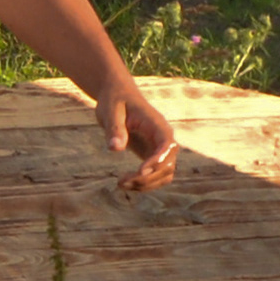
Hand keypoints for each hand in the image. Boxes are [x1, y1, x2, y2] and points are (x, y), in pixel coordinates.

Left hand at [97, 75, 178, 190]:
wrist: (117, 96)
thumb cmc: (114, 101)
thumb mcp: (110, 111)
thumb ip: (114, 128)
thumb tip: (115, 148)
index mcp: (157, 124)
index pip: (168, 144)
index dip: (159, 160)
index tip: (140, 171)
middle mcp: (163, 137)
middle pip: (169, 165)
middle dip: (148, 178)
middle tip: (121, 182)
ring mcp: (160, 148)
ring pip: (165, 174)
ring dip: (147, 184)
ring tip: (121, 184)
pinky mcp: (153, 156)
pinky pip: (157, 175)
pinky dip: (144, 183)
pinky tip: (126, 183)